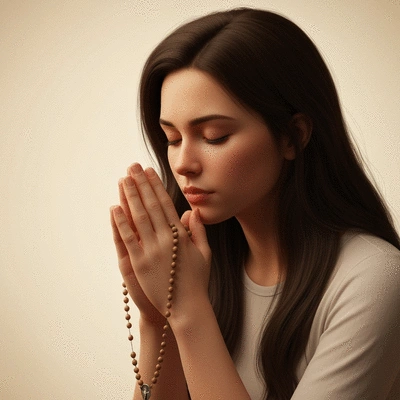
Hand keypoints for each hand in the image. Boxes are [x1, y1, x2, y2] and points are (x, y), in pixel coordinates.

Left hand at [110, 163, 210, 324]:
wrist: (187, 308)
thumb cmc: (197, 281)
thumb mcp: (205, 253)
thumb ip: (198, 231)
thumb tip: (192, 210)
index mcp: (181, 235)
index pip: (165, 204)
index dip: (156, 186)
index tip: (149, 172)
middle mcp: (165, 239)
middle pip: (150, 206)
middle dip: (141, 184)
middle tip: (132, 167)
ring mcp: (151, 250)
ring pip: (138, 217)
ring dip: (130, 197)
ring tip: (123, 180)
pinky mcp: (138, 263)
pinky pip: (128, 238)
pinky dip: (121, 222)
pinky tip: (115, 207)